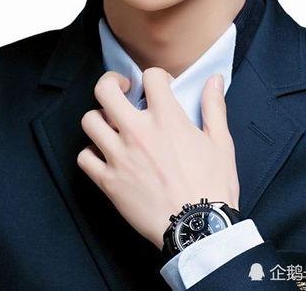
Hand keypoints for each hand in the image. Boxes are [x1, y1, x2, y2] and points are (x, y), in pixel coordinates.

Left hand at [77, 67, 239, 248]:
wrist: (198, 229)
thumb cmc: (212, 186)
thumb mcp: (221, 142)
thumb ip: (214, 107)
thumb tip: (214, 79)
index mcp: (166, 119)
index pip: (150, 76)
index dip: (156, 77)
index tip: (162, 88)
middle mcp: (137, 132)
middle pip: (105, 91)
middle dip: (112, 83)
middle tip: (122, 89)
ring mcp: (119, 156)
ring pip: (89, 121)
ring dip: (100, 118)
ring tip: (112, 123)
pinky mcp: (109, 182)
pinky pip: (84, 157)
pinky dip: (91, 152)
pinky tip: (106, 154)